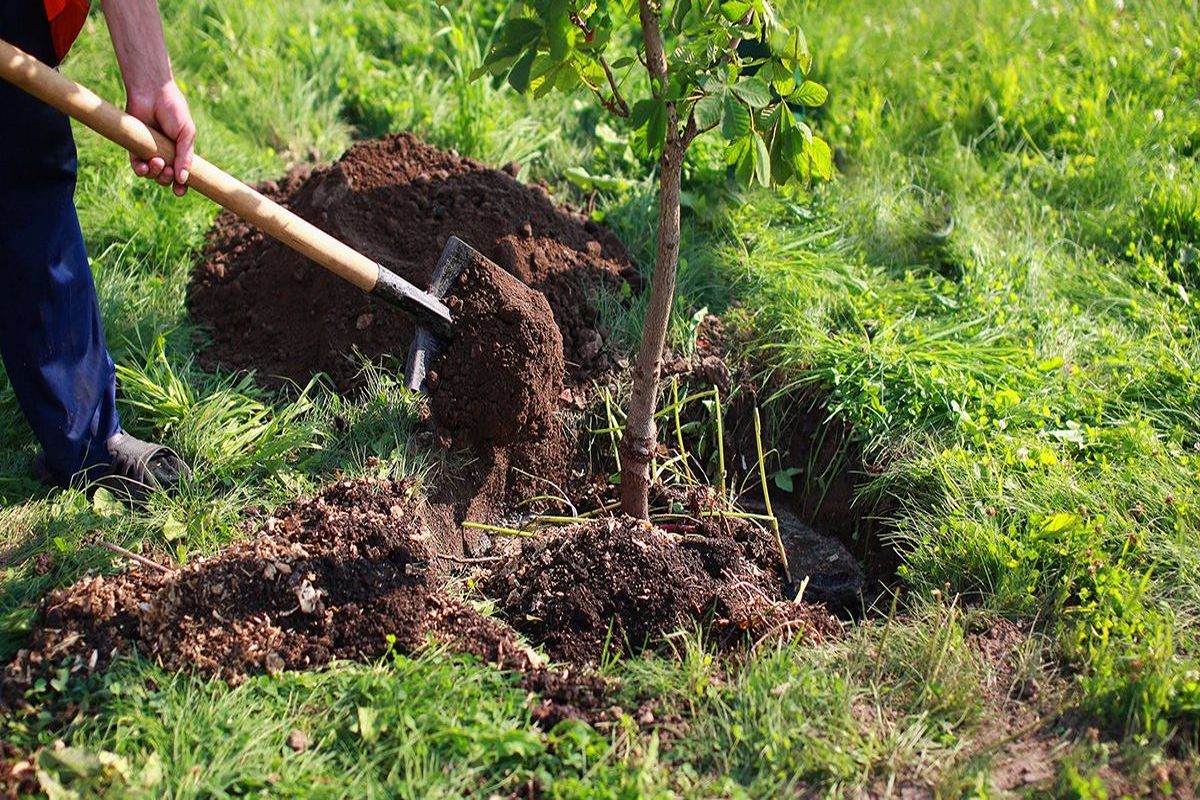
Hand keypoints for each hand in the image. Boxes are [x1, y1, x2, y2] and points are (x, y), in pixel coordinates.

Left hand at [125, 81, 194, 196]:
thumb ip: (185, 156)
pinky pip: (137, 166)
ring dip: (155, 174)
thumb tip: (183, 179)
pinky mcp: (134, 148)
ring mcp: (149, 152)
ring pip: (151, 175)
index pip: (181, 175)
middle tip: (168, 170)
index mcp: (179, 152)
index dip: (181, 186)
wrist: (152, 93)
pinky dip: (141, 170)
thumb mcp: (186, 134)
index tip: (180, 191)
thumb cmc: (173, 110)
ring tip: (157, 163)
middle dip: (166, 179)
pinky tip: (145, 167)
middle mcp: (164, 154)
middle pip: (165, 178)